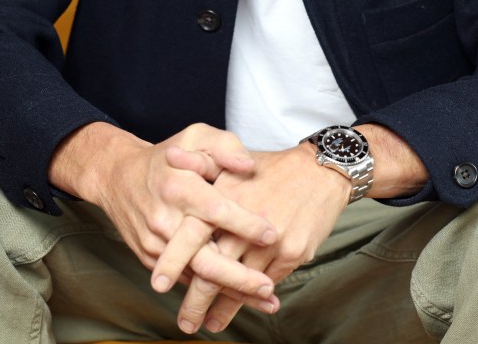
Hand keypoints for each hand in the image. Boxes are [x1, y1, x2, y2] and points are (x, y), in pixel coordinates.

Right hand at [49, 121, 277, 303]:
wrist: (118, 177)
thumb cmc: (168, 155)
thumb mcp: (196, 136)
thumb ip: (225, 147)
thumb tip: (249, 167)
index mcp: (180, 186)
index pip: (215, 209)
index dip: (244, 224)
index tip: (271, 234)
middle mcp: (166, 219)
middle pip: (204, 257)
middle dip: (238, 277)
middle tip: (268, 289)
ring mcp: (156, 243)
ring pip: (196, 276)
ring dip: (230, 294)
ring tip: (266, 303)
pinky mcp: (151, 258)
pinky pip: (185, 278)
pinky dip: (211, 292)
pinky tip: (240, 299)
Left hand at [159, 143, 350, 334]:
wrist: (319, 171)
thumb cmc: (270, 167)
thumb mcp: (232, 154)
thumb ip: (199, 161)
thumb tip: (170, 156)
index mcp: (228, 195)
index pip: (193, 233)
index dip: (174, 261)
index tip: (158, 283)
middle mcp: (247, 220)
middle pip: (213, 268)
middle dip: (195, 300)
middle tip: (184, 321)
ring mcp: (271, 240)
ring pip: (239, 283)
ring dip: (221, 308)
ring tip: (206, 323)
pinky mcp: (292, 253)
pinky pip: (265, 284)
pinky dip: (249, 301)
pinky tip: (238, 309)